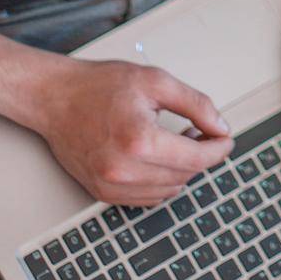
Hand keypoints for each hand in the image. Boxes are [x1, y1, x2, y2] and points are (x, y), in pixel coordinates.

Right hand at [37, 56, 234, 204]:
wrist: (55, 99)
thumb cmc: (99, 86)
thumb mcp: (156, 81)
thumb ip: (195, 104)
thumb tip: (220, 127)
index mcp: (140, 141)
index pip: (196, 159)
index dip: (218, 149)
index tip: (225, 139)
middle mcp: (124, 171)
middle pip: (185, 175)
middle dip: (201, 156)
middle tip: (202, 132)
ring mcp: (111, 186)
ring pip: (169, 190)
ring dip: (182, 170)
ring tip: (178, 141)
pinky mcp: (103, 193)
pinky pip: (147, 198)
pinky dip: (161, 181)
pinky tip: (159, 157)